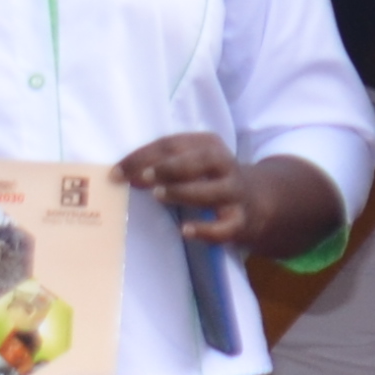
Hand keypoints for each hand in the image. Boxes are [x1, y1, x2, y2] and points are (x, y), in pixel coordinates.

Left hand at [119, 131, 258, 244]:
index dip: (143, 156)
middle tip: (140, 178)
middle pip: (200, 161)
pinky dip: (205, 229)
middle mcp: (225, 166)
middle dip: (168, 168)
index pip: (173, 144)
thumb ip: (164, 164)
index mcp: (209, 146)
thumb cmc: (210, 179)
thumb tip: (122, 175)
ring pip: (213, 191)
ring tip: (158, 195)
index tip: (116, 172)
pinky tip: (185, 230)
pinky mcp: (240, 221)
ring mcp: (235, 193)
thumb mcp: (193, 162)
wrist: (258, 201)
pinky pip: (224, 227)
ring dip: (183, 192)